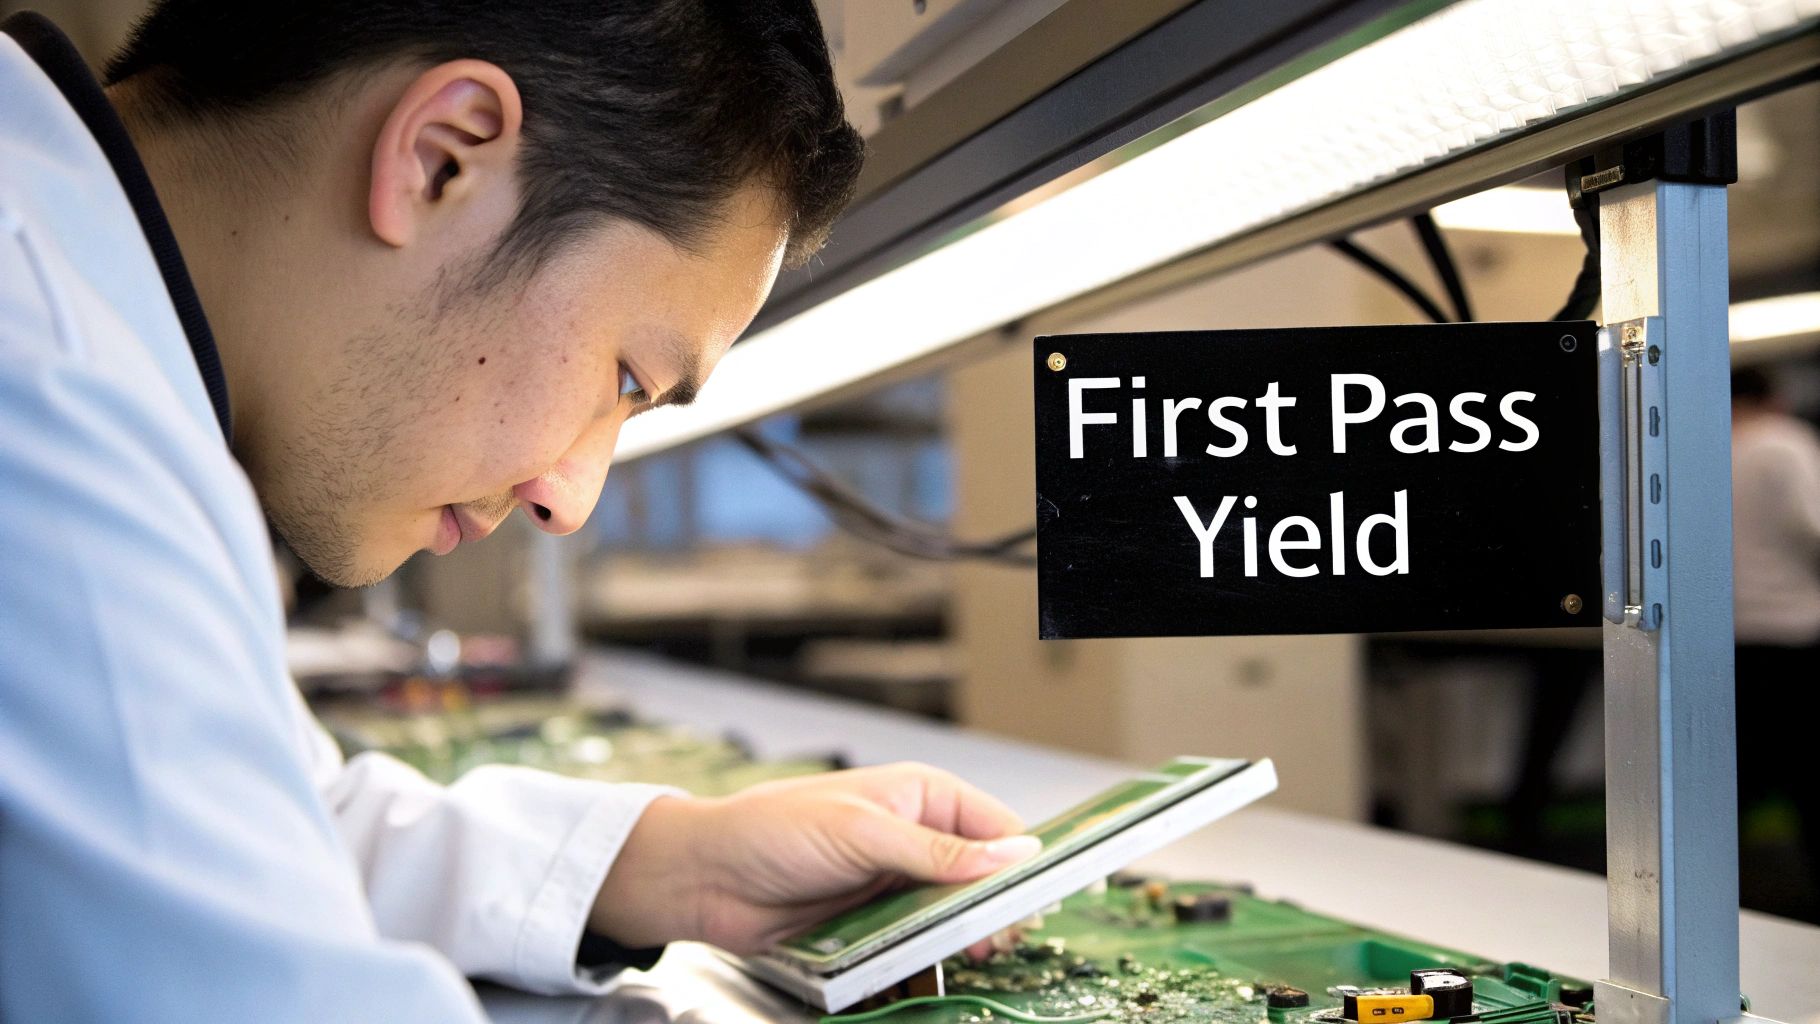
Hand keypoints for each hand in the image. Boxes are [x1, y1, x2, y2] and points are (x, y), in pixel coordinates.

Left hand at [588, 763, 1040, 954]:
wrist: (703, 879)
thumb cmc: (770, 830)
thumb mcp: (860, 832)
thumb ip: (937, 852)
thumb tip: (1011, 855)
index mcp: (920, 796)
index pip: (994, 828)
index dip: (1021, 860)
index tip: (1040, 895)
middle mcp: (913, 838)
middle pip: (980, 878)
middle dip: (992, 907)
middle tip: (997, 936)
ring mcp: (892, 882)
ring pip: (950, 915)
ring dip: (957, 936)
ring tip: (965, 953)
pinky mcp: (871, 921)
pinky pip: (914, 942)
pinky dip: (923, 956)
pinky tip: (929, 966)